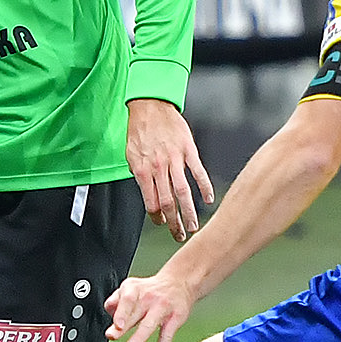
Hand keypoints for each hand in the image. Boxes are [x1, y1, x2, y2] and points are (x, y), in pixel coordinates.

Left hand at [105, 271, 195, 341]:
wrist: (180, 282)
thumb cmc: (150, 290)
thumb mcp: (131, 288)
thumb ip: (117, 300)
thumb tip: (109, 310)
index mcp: (135, 290)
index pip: (127, 299)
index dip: (120, 311)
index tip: (116, 324)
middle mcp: (148, 297)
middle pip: (135, 313)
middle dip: (123, 326)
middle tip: (112, 336)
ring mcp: (162, 307)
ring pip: (150, 323)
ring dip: (140, 336)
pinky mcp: (176, 318)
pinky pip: (167, 334)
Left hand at [126, 98, 213, 242]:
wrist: (150, 105)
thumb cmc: (139, 129)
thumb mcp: (131, 154)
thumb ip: (139, 174)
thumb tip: (147, 193)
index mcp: (143, 170)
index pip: (151, 202)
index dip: (157, 217)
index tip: (163, 224)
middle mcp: (159, 167)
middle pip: (168, 202)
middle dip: (174, 222)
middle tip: (180, 235)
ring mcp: (175, 159)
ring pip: (183, 192)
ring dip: (190, 212)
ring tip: (194, 227)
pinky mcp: (188, 150)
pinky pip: (198, 172)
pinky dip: (205, 187)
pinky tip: (209, 200)